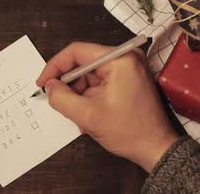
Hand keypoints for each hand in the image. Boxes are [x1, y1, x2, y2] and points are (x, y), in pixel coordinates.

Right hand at [36, 42, 177, 171]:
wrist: (156, 149)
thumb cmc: (132, 132)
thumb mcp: (87, 116)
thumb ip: (61, 98)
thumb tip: (50, 86)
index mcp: (119, 59)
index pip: (76, 52)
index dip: (55, 66)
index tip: (44, 82)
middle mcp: (125, 58)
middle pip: (82, 63)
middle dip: (70, 85)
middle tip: (62, 102)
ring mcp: (127, 68)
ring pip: (88, 74)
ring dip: (79, 94)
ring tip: (81, 114)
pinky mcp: (127, 78)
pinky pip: (98, 81)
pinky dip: (89, 96)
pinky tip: (90, 113)